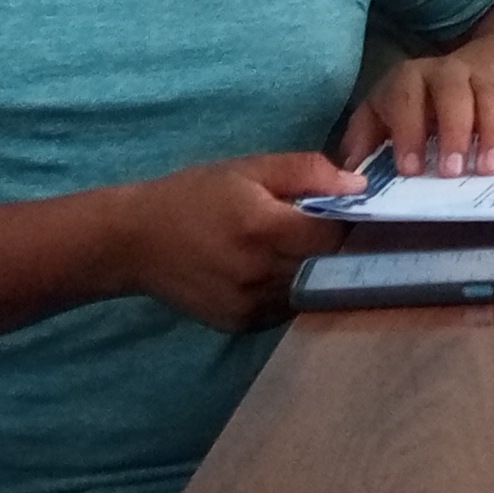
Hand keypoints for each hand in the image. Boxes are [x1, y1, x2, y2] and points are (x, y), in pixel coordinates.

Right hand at [107, 152, 353, 331]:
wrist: (134, 241)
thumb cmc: (194, 195)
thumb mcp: (249, 168)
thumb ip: (307, 172)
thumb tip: (358, 186)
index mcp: (266, 228)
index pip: (335, 235)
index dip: (344, 221)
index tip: (338, 211)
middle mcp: (261, 273)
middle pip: (326, 265)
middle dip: (329, 247)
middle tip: (314, 229)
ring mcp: (251, 304)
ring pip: (308, 290)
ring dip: (309, 271)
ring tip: (285, 249)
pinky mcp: (240, 324)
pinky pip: (284, 309)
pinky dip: (286, 290)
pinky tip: (265, 270)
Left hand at [343, 53, 493, 176]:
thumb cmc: (430, 100)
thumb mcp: (391, 109)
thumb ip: (366, 137)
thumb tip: (346, 170)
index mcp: (413, 79)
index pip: (406, 97)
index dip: (407, 131)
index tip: (411, 170)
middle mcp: (452, 73)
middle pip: (453, 92)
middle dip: (453, 131)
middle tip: (452, 172)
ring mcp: (490, 79)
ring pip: (493, 98)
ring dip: (493, 134)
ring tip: (490, 169)